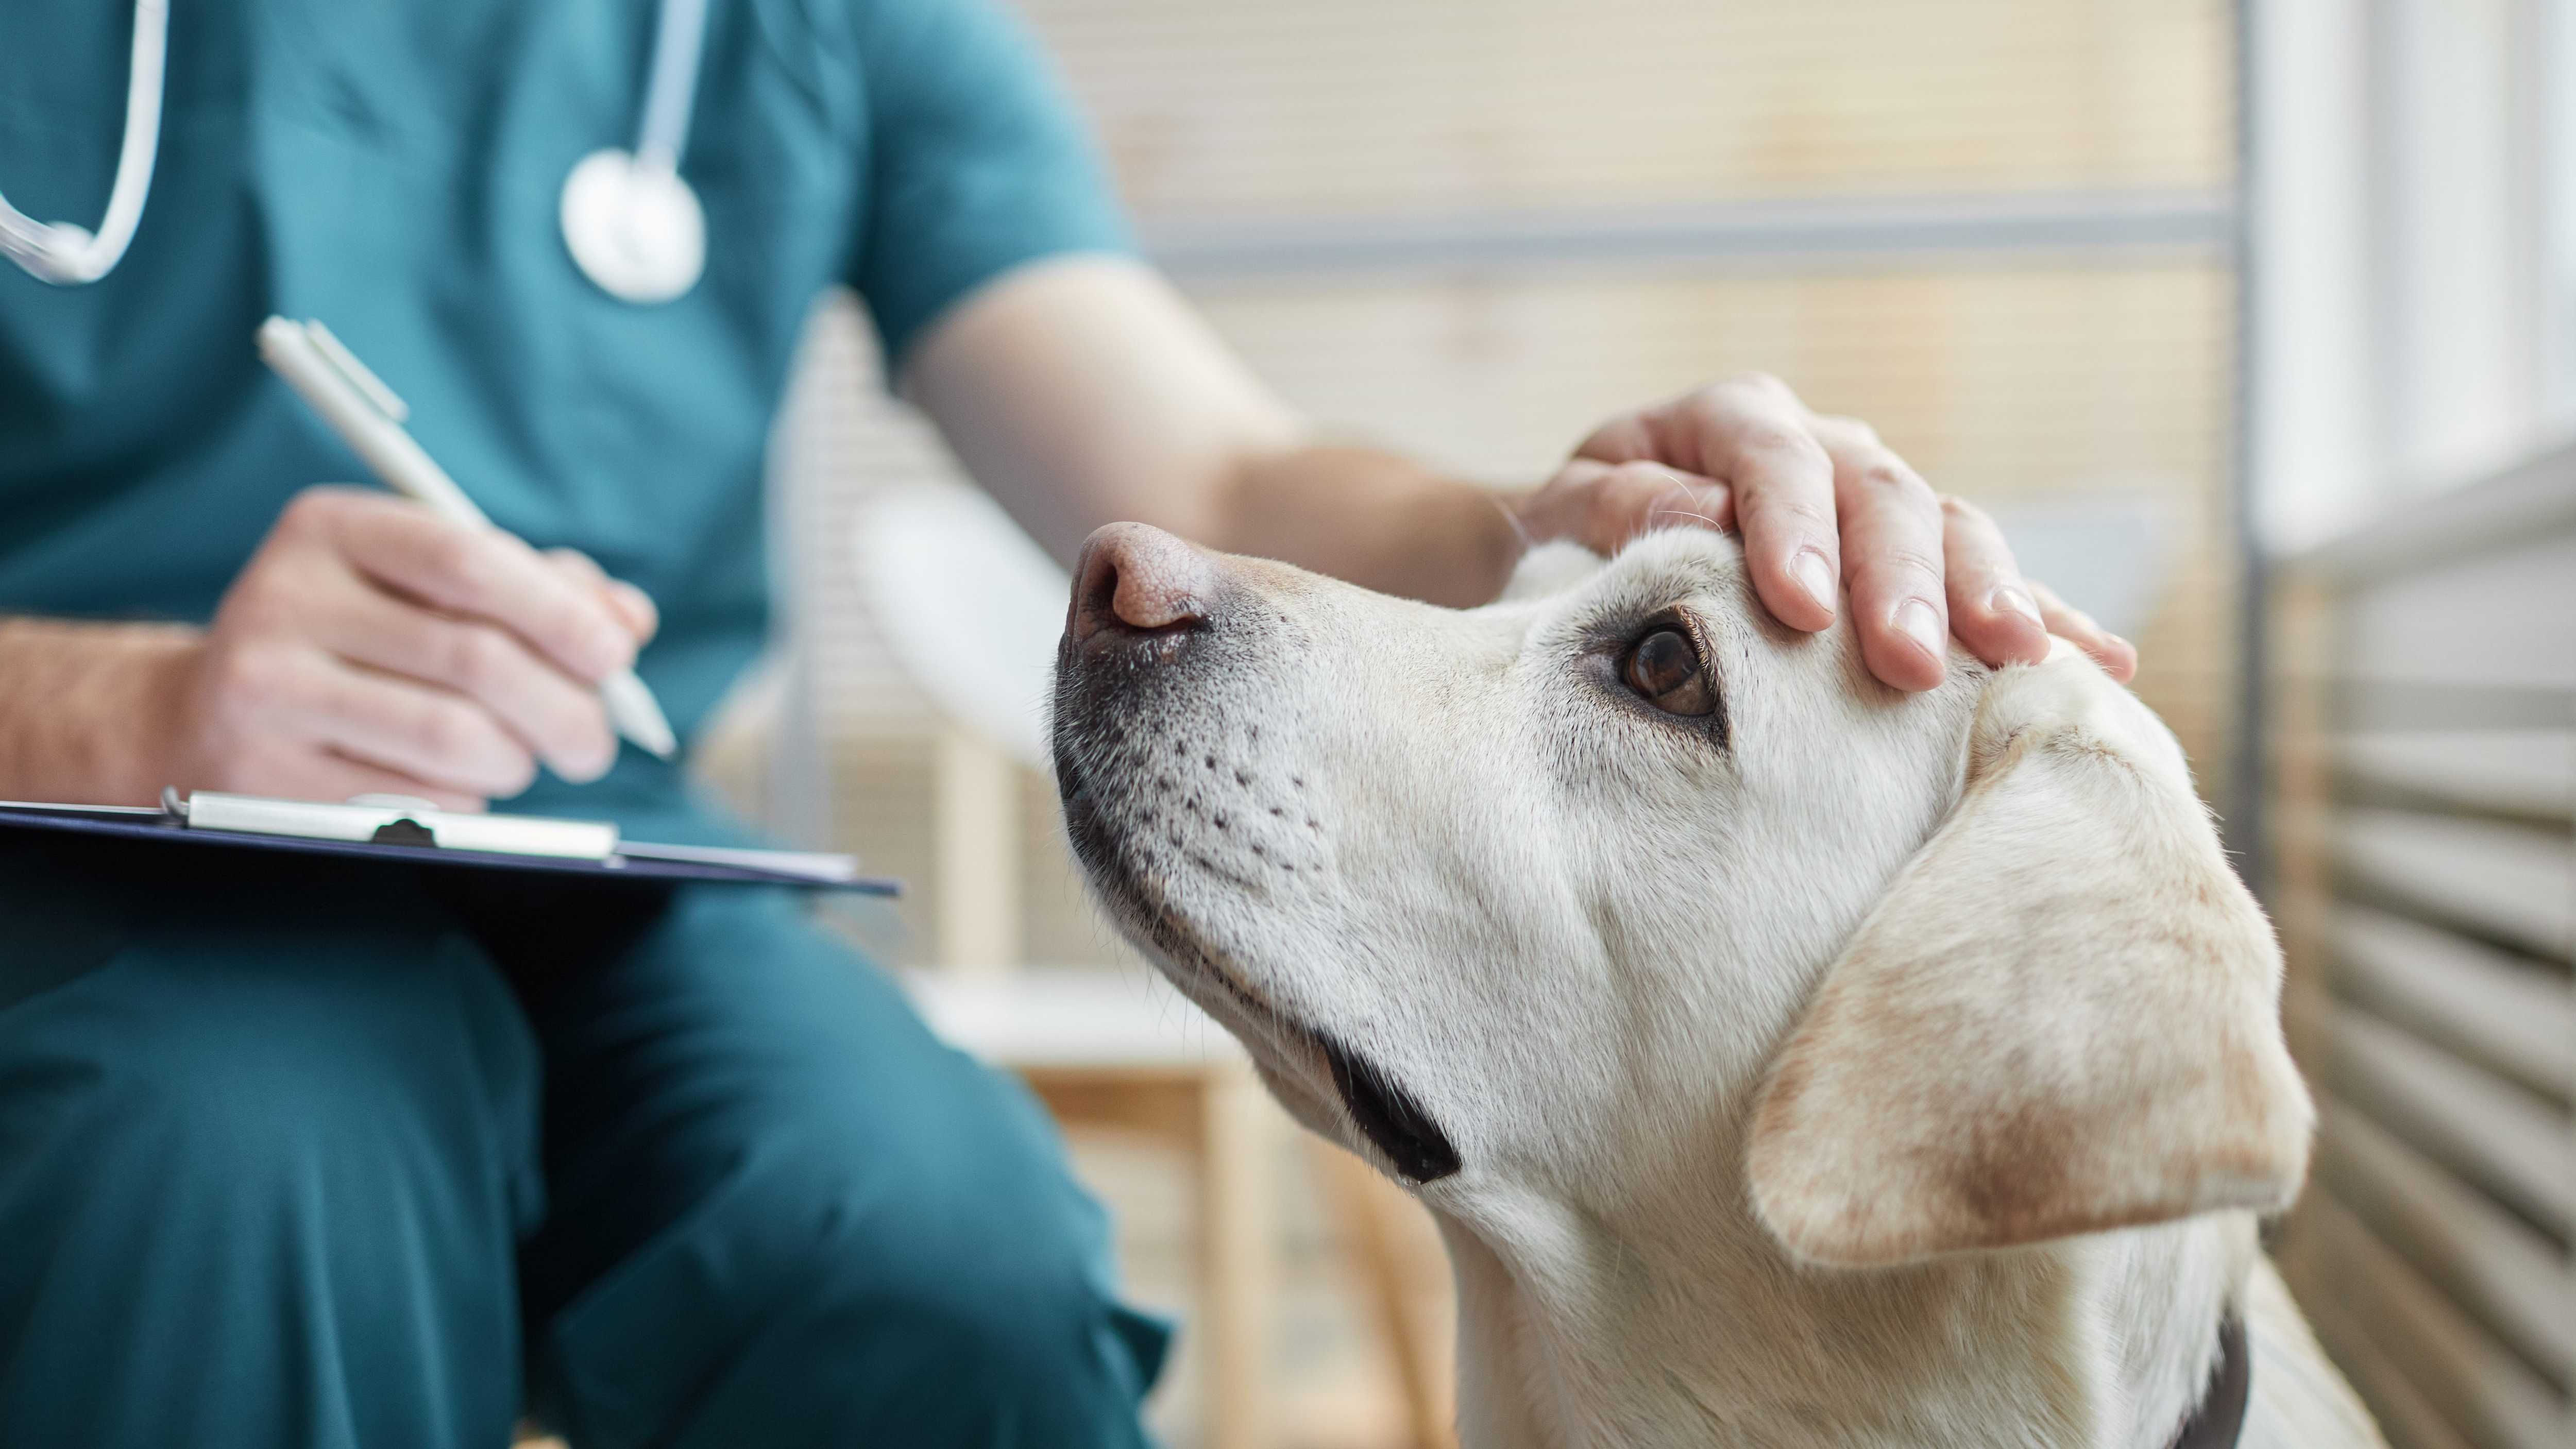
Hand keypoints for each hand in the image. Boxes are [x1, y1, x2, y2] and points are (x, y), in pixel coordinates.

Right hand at [150, 487, 657, 809]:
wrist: (207, 714)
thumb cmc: (358, 642)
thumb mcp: (430, 588)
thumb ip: (537, 591)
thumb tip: (628, 621)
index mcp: (331, 528)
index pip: (469, 561)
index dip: (560, 613)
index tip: (616, 658)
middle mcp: (285, 597)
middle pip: (476, 660)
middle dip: (566, 710)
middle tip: (595, 743)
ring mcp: (266, 690)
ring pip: (454, 739)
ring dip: (517, 760)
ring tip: (519, 758)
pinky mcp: (264, 776)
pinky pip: (416, 800)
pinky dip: (464, 800)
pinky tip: (450, 783)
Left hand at [1516, 374, 2136, 690]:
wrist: (1583, 552)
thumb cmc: (1570, 538)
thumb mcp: (1562, 516)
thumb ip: (1617, 508)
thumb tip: (1697, 516)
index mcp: (1728, 419)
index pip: (1773, 460)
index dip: (1792, 531)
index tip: (1800, 610)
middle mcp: (1820, 446)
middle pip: (1880, 496)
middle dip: (1902, 582)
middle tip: (1909, 663)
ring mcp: (1876, 501)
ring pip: (1951, 530)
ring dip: (1990, 596)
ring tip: (2023, 661)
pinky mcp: (1913, 564)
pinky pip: (1990, 583)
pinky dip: (2047, 620)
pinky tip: (2102, 665)